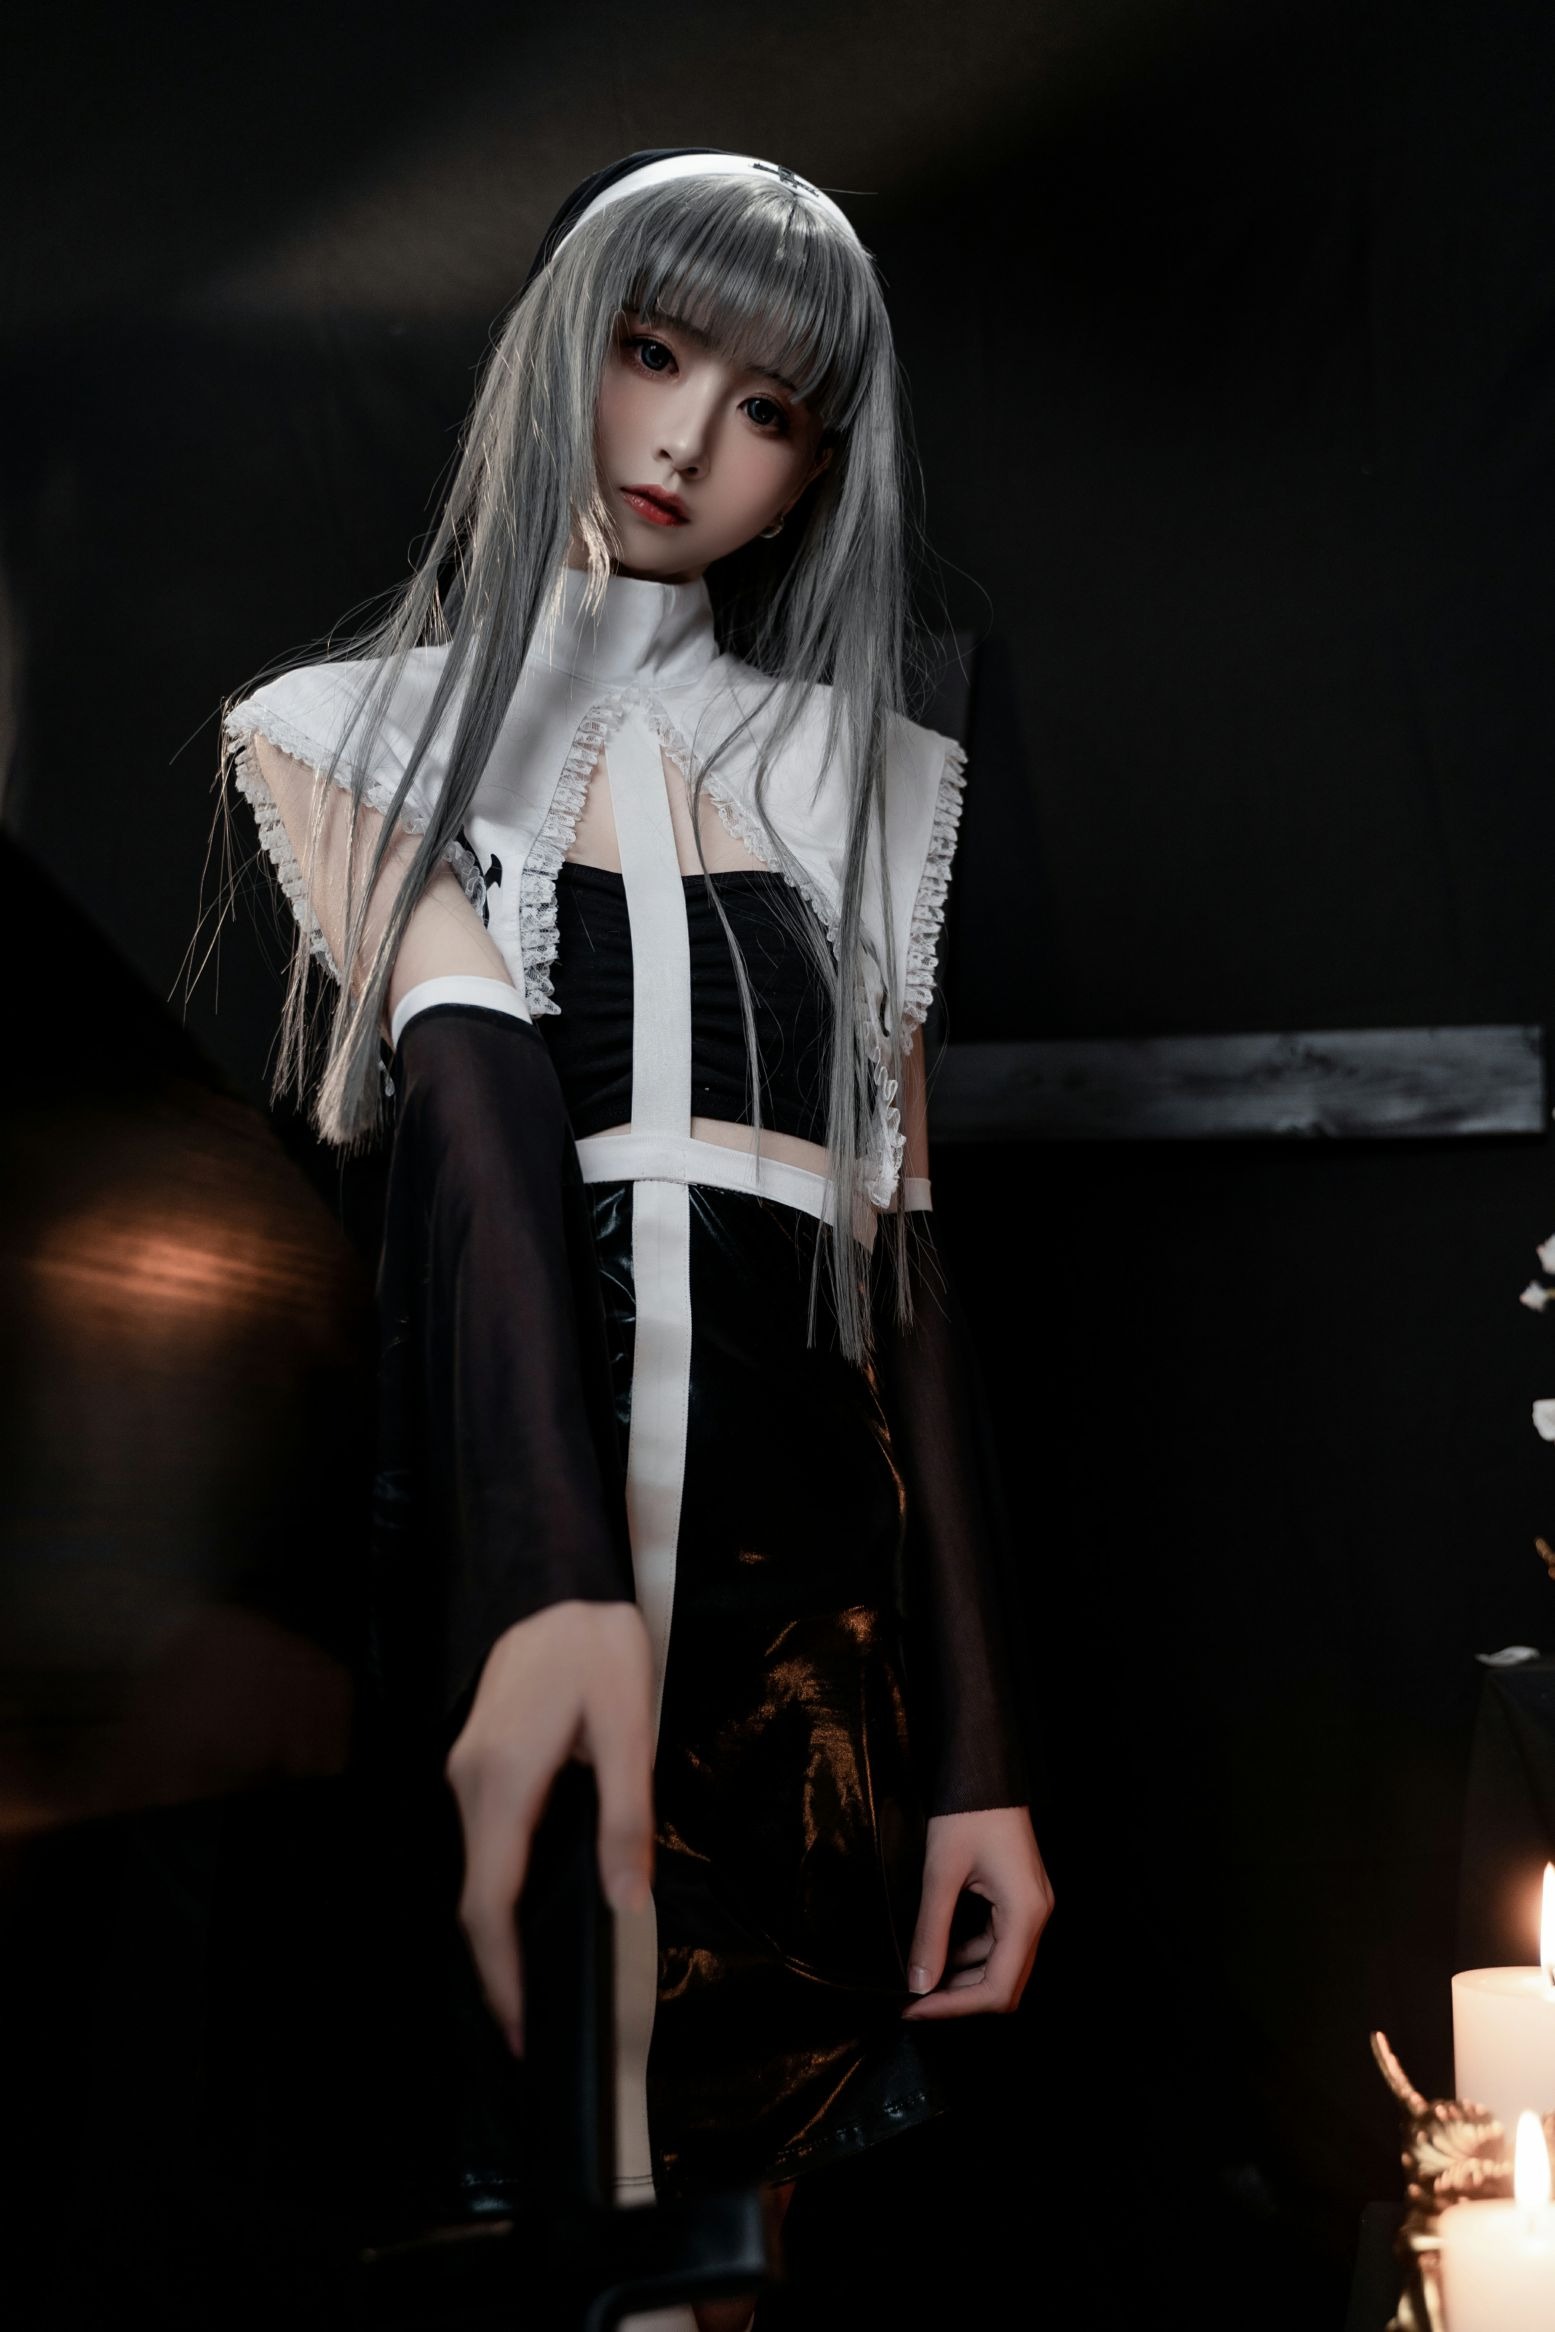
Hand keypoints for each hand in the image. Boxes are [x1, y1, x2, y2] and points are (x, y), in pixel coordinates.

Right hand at [444, 1598, 655, 2056]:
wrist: (555, 1582)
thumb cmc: (597, 1648)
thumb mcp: (627, 1726)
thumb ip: (625, 1814)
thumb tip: (625, 1900)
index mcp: (504, 1780)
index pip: (488, 1900)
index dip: (502, 1972)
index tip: (521, 2028)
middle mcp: (470, 1783)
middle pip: (474, 1896)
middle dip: (498, 1967)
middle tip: (532, 2027)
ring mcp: (467, 1772)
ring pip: (475, 1870)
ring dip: (498, 1930)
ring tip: (533, 1983)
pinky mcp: (478, 1762)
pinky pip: (483, 1842)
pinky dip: (499, 1889)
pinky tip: (528, 1911)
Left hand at [900, 1806, 1053, 2019]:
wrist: (985, 1769)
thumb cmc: (967, 1812)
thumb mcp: (941, 1874)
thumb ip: (931, 1932)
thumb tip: (918, 1982)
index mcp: (1025, 1914)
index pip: (997, 1988)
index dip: (955, 2007)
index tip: (916, 2008)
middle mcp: (1037, 1917)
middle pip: (1005, 1984)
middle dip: (959, 1998)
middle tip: (914, 2002)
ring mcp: (1031, 1908)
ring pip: (1001, 1966)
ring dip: (963, 1979)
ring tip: (921, 1981)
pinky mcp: (1019, 1899)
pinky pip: (998, 1943)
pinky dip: (970, 1955)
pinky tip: (940, 1952)